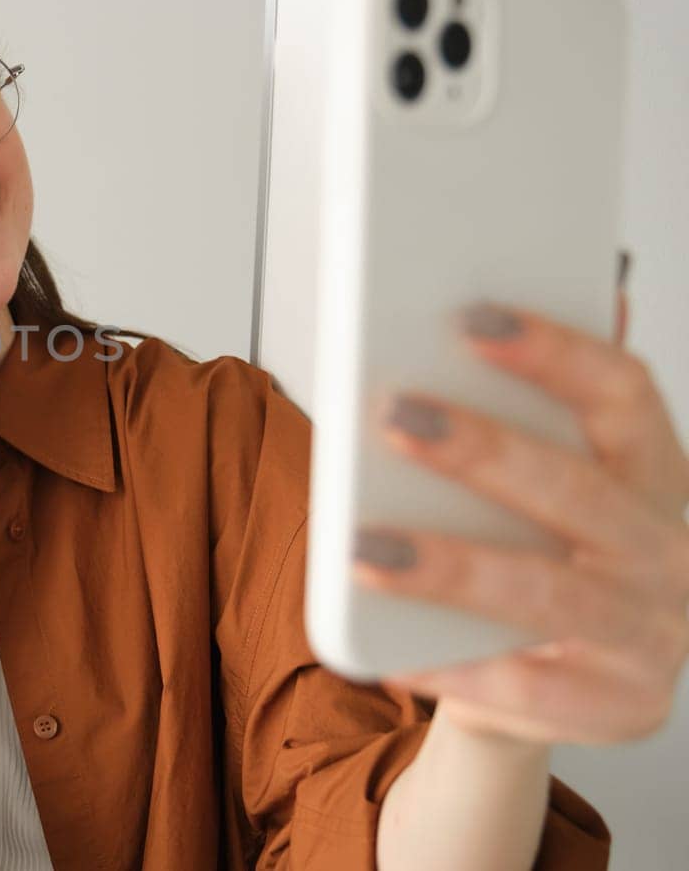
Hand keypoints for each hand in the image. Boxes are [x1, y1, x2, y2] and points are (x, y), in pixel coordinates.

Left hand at [352, 291, 688, 745]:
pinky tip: (392, 652)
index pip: (624, 394)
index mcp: (656, 477)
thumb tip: (455, 325)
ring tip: (364, 550)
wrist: (549, 681)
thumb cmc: (531, 556)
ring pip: (548, 594)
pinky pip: (527, 687)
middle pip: (579, 491)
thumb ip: (513, 419)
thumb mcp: (531, 488)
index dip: (554, 351)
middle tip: (396, 415)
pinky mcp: (620, 705)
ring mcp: (655, 635)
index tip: (471, 316)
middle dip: (484, 451)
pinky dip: (454, 666)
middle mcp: (670, 552)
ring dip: (451, 568)